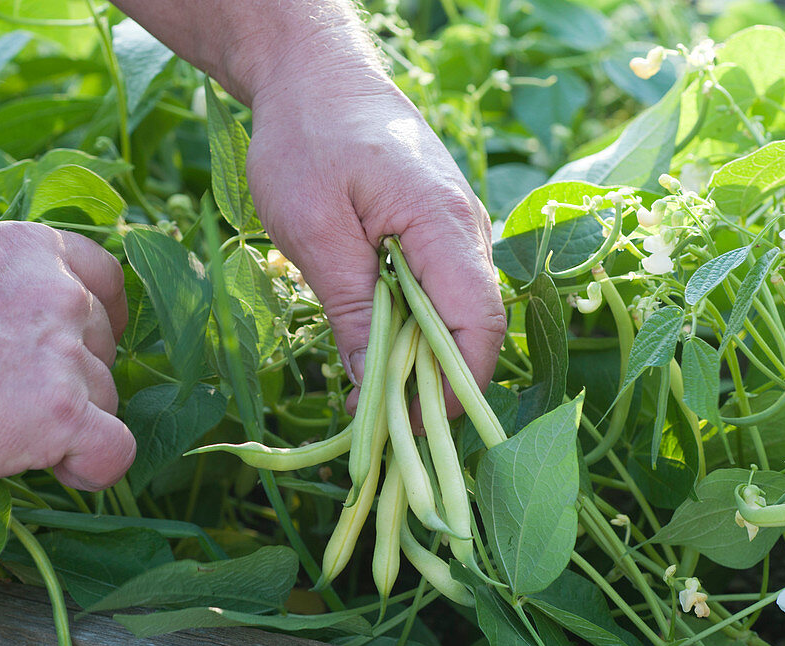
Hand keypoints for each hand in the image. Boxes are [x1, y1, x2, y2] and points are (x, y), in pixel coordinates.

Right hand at [0, 222, 133, 489]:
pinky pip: (115, 449)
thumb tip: (29, 334)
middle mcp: (64, 294)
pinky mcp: (64, 411)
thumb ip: (15, 294)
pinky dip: (94, 465)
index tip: (82, 344)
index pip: (106, 279)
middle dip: (74, 377)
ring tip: (9, 427)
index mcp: (39, 250)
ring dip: (72, 421)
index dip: (101, 320)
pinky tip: (62, 467)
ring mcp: (67, 353)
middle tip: (13, 395)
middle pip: (103, 349)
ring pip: (107, 399)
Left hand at [246, 71, 505, 415]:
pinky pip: (437, 296)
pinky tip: (377, 353)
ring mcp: (454, 232)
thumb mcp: (312, 227)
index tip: (416, 430)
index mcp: (443, 223)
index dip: (457, 385)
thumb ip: (349, 306)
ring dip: (420, 362)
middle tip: (383, 430)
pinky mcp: (435, 235)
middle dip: (435, 386)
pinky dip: (412, 331)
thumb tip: (371, 384)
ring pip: (455, 315)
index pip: (478, 323)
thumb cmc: (306, 138)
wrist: (315, 76)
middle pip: (472, 328)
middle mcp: (465, 230)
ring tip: (374, 402)